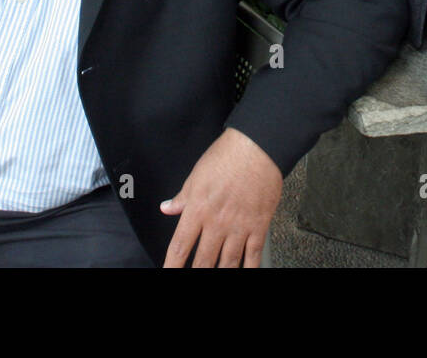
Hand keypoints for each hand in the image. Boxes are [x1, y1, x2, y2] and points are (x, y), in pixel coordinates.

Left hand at [160, 128, 282, 267]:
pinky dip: (249, 268)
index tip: (169, 273)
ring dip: (222, 273)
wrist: (258, 147)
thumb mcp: (196, 175)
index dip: (172, 265)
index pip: (180, 246)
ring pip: (228, 262)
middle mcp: (217, 222)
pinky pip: (253, 255)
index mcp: (198, 209)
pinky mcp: (259, 226)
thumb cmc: (227, 156)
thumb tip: (167, 208)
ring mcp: (239, 226)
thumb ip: (182, 197)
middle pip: (203, 260)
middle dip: (197, 273)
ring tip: (216, 278)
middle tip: (193, 277)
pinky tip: (245, 272)